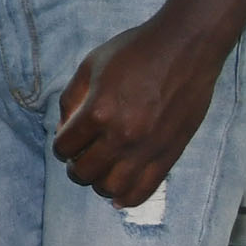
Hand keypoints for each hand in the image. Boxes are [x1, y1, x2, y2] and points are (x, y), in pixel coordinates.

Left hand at [52, 21, 223, 209]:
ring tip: (100, 171)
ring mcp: (148, 148)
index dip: (61, 146)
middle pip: (84, 173)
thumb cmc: (135, 52)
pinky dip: (127, 197)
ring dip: (98, 184)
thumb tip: (63, 131)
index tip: (67, 140)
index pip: (64, 148)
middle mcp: (122, 135)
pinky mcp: (170, 153)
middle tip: (80, 157)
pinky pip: (145, 190)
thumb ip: (70, 100)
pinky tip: (118, 194)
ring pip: (112, 188)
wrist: (184, 48)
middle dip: (75, 168)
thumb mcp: (89, 66)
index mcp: (97, 112)